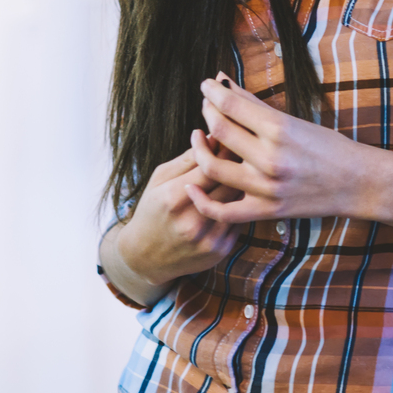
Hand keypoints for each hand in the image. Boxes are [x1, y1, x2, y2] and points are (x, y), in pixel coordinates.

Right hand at [102, 149, 238, 306]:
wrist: (146, 258)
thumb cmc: (152, 210)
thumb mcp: (160, 179)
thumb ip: (188, 158)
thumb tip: (214, 134)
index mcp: (174, 198)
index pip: (211, 166)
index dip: (224, 150)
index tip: (231, 140)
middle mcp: (192, 220)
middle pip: (229, 183)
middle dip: (239, 165)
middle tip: (245, 153)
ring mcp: (208, 238)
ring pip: (239, 202)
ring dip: (245, 186)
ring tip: (244, 173)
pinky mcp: (221, 250)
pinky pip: (240, 221)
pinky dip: (242, 207)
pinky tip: (240, 197)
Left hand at [186, 75, 392, 241]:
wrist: (357, 182)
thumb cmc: (328, 147)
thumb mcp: (294, 121)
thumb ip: (256, 105)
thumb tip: (224, 84)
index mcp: (280, 130)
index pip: (232, 105)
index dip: (212, 92)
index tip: (205, 85)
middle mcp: (271, 159)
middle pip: (220, 131)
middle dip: (207, 113)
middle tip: (206, 106)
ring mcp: (267, 188)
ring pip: (214, 169)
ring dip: (200, 149)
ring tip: (199, 137)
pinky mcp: (267, 211)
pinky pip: (225, 211)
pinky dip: (203, 201)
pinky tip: (193, 185)